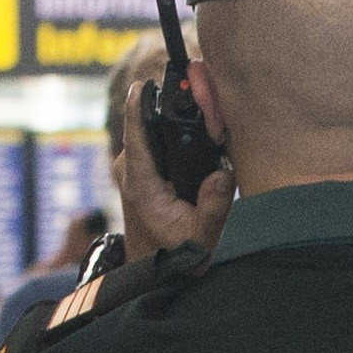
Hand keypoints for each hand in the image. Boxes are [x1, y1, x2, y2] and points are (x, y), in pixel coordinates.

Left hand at [117, 83, 237, 259]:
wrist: (155, 268)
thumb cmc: (175, 252)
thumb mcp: (201, 237)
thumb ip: (213, 207)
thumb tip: (221, 173)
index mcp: (141, 183)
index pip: (136, 136)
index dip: (139, 107)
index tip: (144, 84)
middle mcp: (131, 170)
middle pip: (147, 125)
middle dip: (172, 106)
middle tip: (201, 89)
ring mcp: (133, 166)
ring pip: (152, 129)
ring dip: (175, 118)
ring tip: (207, 107)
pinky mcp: (140, 166)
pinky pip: (154, 138)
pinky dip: (174, 130)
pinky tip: (201, 128)